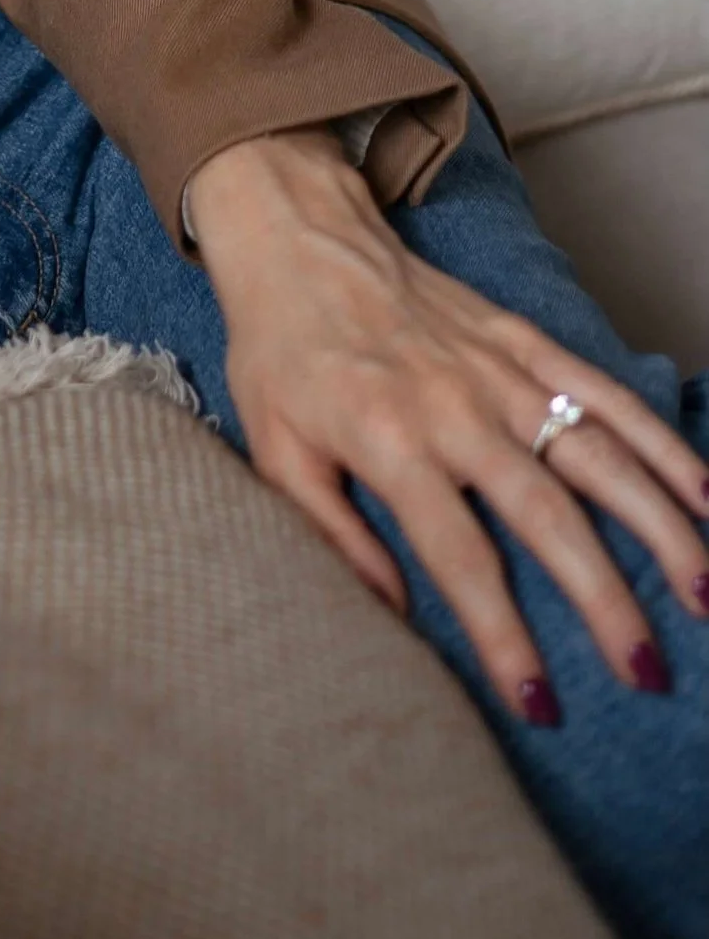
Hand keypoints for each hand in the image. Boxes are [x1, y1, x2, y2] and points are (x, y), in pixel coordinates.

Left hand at [185, 126, 708, 713]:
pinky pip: (604, 394)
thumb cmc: (280, 352)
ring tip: (703, 594)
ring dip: (658, 524)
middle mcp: (456, 408)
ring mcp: (499, 371)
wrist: (298, 237)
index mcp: (389, 440)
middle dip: (603, 599)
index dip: (501, 634)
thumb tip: (388, 611)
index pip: (458, 555)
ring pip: (596, 454)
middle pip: (546, 514)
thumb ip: (329, 531)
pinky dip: (661, 443)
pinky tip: (706, 497)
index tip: (540, 701)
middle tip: (646, 672)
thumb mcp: (273, 447)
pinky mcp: (524, 341)